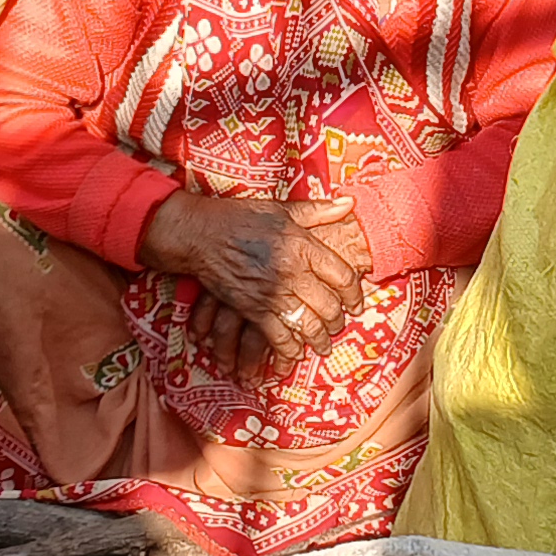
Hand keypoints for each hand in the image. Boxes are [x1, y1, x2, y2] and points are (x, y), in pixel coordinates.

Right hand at [139, 193, 367, 369]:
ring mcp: (272, 293)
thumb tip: (350, 203)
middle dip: (337, 320)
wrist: (200, 234)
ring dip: (318, 339)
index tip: (355, 302)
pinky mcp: (252, 309)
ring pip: (307, 325)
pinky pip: (278, 336)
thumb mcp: (282, 209)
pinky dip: (289, 348)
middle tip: (339, 325)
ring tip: (322, 344)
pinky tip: (294, 352)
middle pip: (329, 306)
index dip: (354, 294)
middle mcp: (292, 272)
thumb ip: (318, 210)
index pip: (343, 276)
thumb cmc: (240, 217)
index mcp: (302, 245)